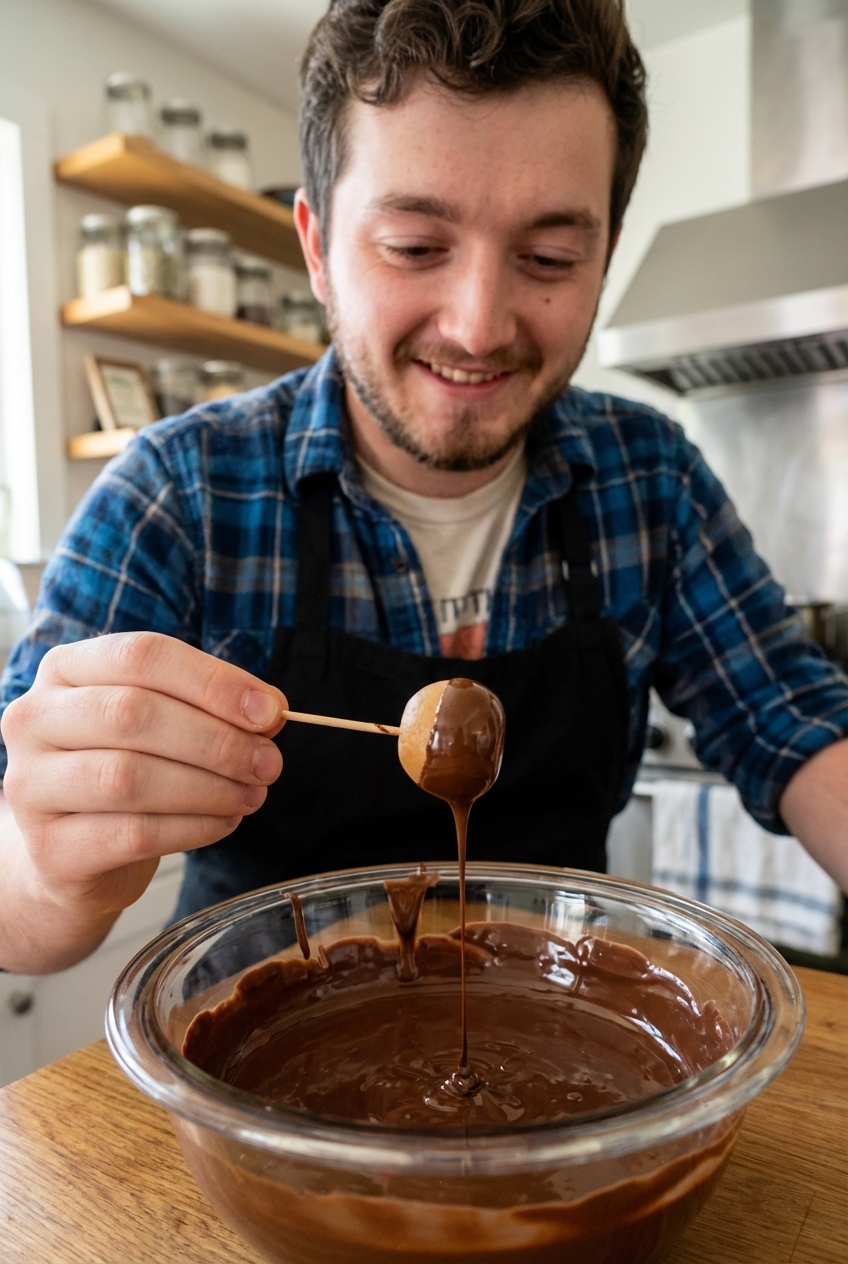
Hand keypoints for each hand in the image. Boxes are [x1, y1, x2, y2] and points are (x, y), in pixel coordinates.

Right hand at [1, 631, 285, 921]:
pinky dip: (193, 828)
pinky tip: (225, 822)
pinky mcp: (49, 849)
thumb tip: (269, 711)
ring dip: (209, 787)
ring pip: (129, 777)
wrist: (73, 853)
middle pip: (132, 714)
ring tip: (253, 794)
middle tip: (268, 763)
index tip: (270, 710)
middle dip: (216, 740)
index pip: (141, 656)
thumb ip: (213, 708)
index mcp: (66, 670)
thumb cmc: (125, 769)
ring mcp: (31, 786)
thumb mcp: (165, 723)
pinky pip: (132, 834)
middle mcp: (34, 720)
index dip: (212, 682)